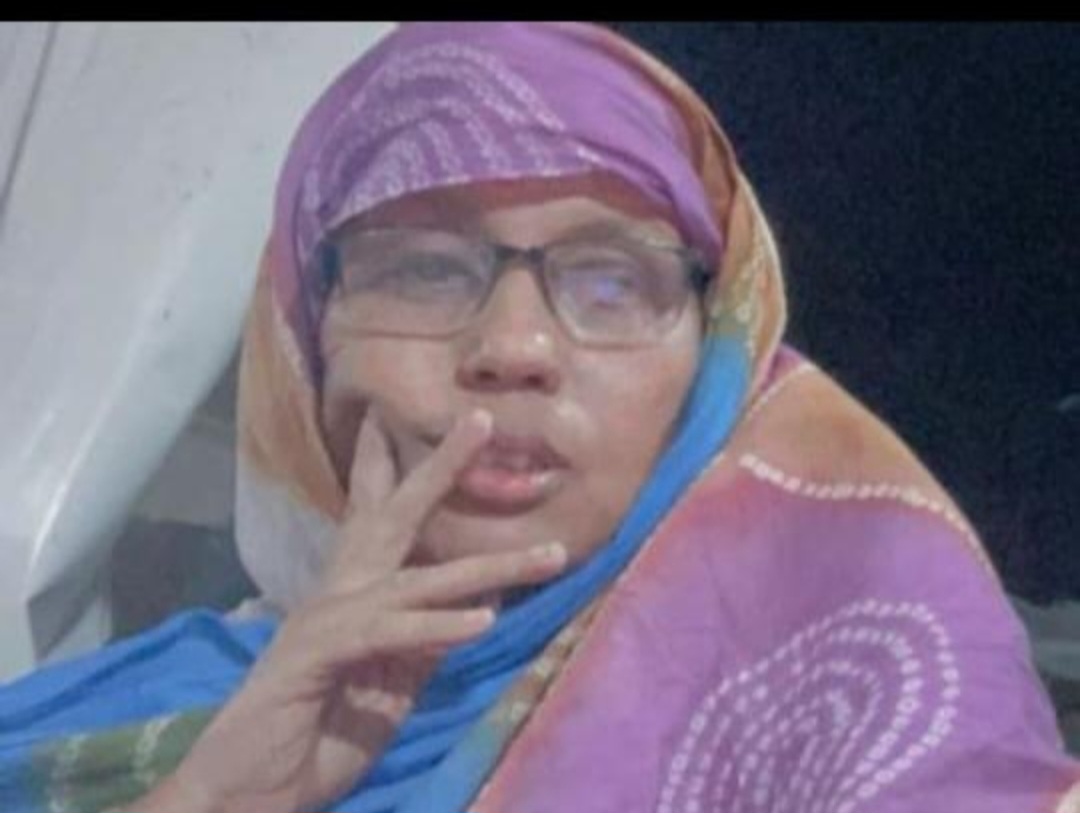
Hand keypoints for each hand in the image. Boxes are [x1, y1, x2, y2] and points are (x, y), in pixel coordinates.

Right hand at [133, 408, 567, 812]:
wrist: (253, 788)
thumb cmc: (317, 734)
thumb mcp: (389, 685)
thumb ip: (426, 643)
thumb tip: (479, 607)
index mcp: (351, 596)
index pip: (377, 519)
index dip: (395, 468)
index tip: (416, 424)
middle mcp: (339, 592)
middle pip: (395, 516)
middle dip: (440, 467)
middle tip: (479, 421)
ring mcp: (328, 618)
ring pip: (419, 580)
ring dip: (488, 568)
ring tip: (550, 555)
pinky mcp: (320, 653)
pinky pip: (390, 633)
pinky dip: (436, 626)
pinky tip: (482, 620)